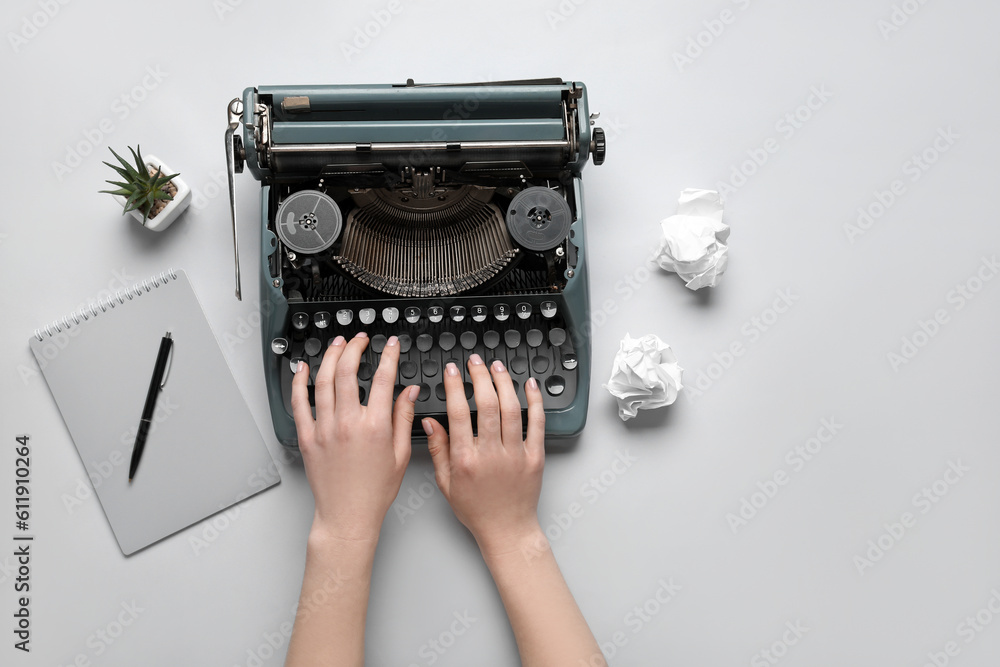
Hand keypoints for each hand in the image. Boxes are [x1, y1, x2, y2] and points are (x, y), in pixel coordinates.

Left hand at [291, 332, 416, 542]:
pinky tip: (304, 369)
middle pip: (349, 371)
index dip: (389, 356)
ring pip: (324, 381)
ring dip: (331, 357)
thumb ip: (403, 418)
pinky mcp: (307, 437)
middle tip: (360, 339)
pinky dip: (300, 382)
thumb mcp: (400, 454)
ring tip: (337, 345)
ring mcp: (324, 429)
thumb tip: (409, 392)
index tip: (391, 345)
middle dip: (355, 348)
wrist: (347, 515)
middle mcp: (348, 423)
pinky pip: (299, 402)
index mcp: (375, 427)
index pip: (383, 379)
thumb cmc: (374, 491)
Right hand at [422, 354, 544, 556]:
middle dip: (480, 377)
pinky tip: (529, 385)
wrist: (507, 530)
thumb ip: (437, 450)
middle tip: (474, 362)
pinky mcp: (535, 457)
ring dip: (504, 383)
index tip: (451, 371)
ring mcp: (515, 455)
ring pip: (511, 409)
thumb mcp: (446, 483)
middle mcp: (491, 455)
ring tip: (496, 367)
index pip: (459, 414)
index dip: (455, 387)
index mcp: (466, 460)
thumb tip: (430, 422)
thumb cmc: (476, 510)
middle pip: (487, 405)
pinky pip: (537, 423)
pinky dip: (534, 402)